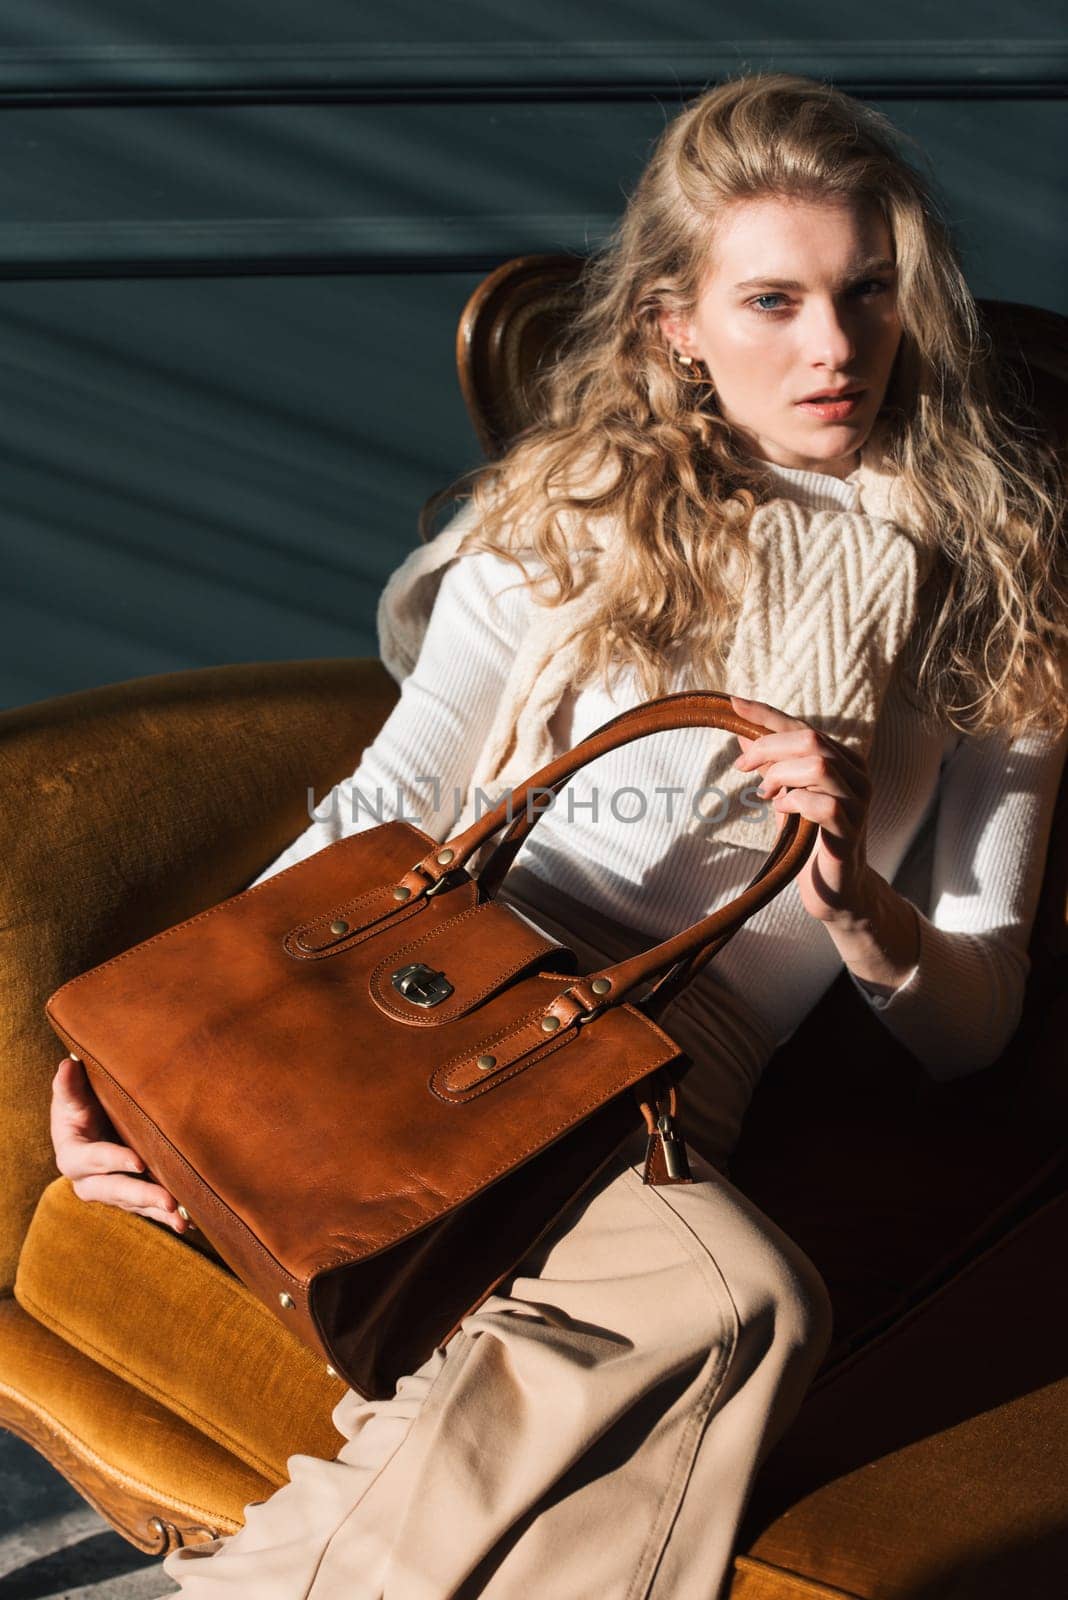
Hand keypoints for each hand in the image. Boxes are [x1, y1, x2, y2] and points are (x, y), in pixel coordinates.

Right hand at [50, 1057, 187, 1232]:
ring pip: (134, 1205)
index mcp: (73, 1156)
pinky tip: (189, 1222)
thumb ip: (69, 1087)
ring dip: (158, 1213)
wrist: (86, 1127)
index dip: (115, 1160)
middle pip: (116, 1191)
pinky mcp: (127, 1197)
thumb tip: (67, 1065)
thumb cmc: (79, 1107)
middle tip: (169, 1201)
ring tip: (184, 1219)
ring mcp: (108, 1192)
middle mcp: (88, 1181)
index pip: (94, 1159)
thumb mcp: (71, 1097)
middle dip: (142, 1196)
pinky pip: (146, 1211)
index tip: (139, 1162)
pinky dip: (166, 1217)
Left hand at [730, 693, 875, 926]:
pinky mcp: (851, 831)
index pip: (802, 725)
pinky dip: (795, 802)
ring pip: (819, 766)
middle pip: (810, 739)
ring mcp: (859, 803)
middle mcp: (857, 775)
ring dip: (782, 776)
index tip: (733, 704)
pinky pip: (825, 804)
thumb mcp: (786, 795)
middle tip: (742, 768)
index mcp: (844, 760)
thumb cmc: (810, 840)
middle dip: (769, 748)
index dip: (766, 713)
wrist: (835, 889)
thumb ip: (772, 766)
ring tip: (766, 794)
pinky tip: (783, 811)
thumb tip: (743, 734)